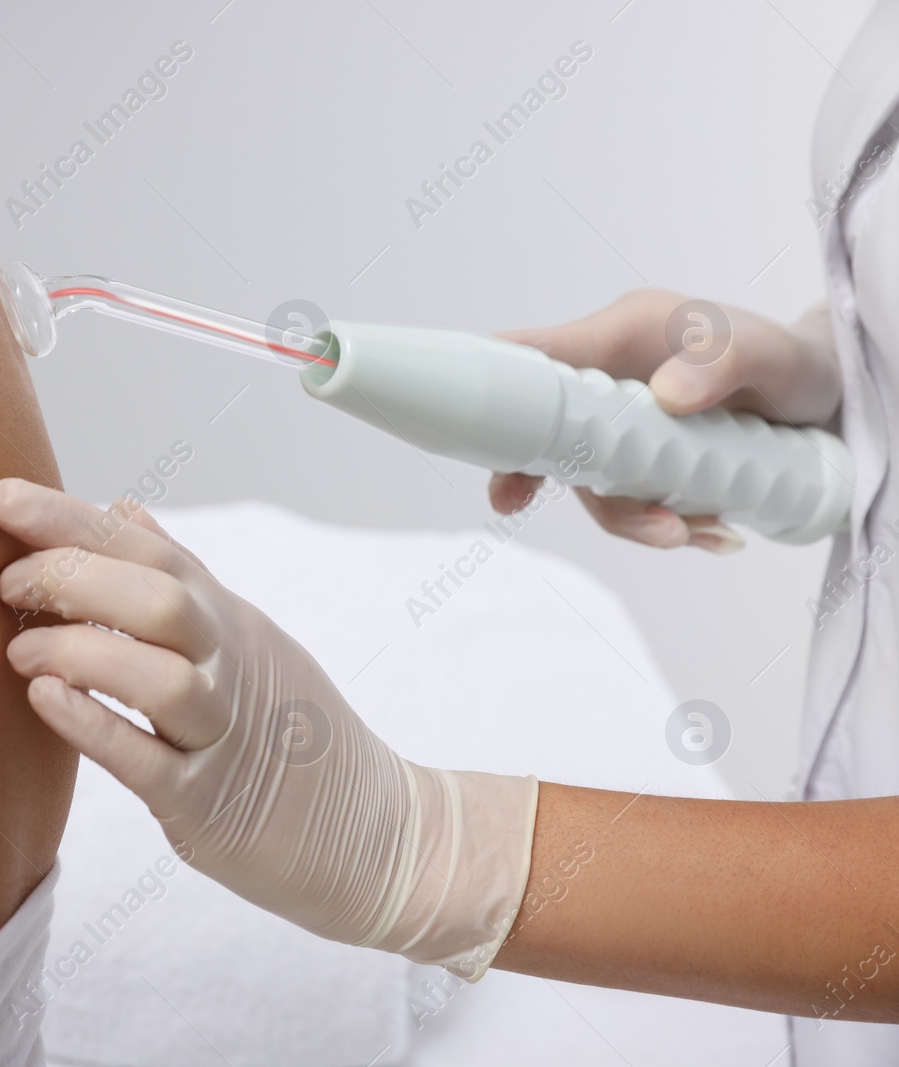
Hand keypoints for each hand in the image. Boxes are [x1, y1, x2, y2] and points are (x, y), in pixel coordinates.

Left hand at [0, 478, 536, 974]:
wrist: (374, 832)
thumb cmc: (289, 729)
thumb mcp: (243, 634)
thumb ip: (178, 573)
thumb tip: (118, 506)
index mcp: (228, 620)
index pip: (150, 550)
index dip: (72, 519)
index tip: (1, 498)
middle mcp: (229, 666)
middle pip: (159, 600)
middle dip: (74, 577)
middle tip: (8, 582)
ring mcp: (223, 736)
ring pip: (158, 677)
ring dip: (79, 653)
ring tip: (22, 653)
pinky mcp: (210, 806)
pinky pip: (149, 763)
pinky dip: (95, 726)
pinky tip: (48, 701)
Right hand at [490, 290, 839, 551]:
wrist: (825, 396)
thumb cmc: (795, 359)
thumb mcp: (772, 355)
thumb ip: (723, 363)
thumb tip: (667, 396)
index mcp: (623, 334)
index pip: (536, 352)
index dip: (489, 381)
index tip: (455, 414)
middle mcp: (611, 377)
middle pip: (548, 432)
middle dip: (556, 479)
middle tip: (550, 508)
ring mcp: (623, 421)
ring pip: (591, 480)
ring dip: (634, 517)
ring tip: (693, 534)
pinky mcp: (643, 457)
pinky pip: (628, 499)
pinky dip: (661, 524)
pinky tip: (710, 535)